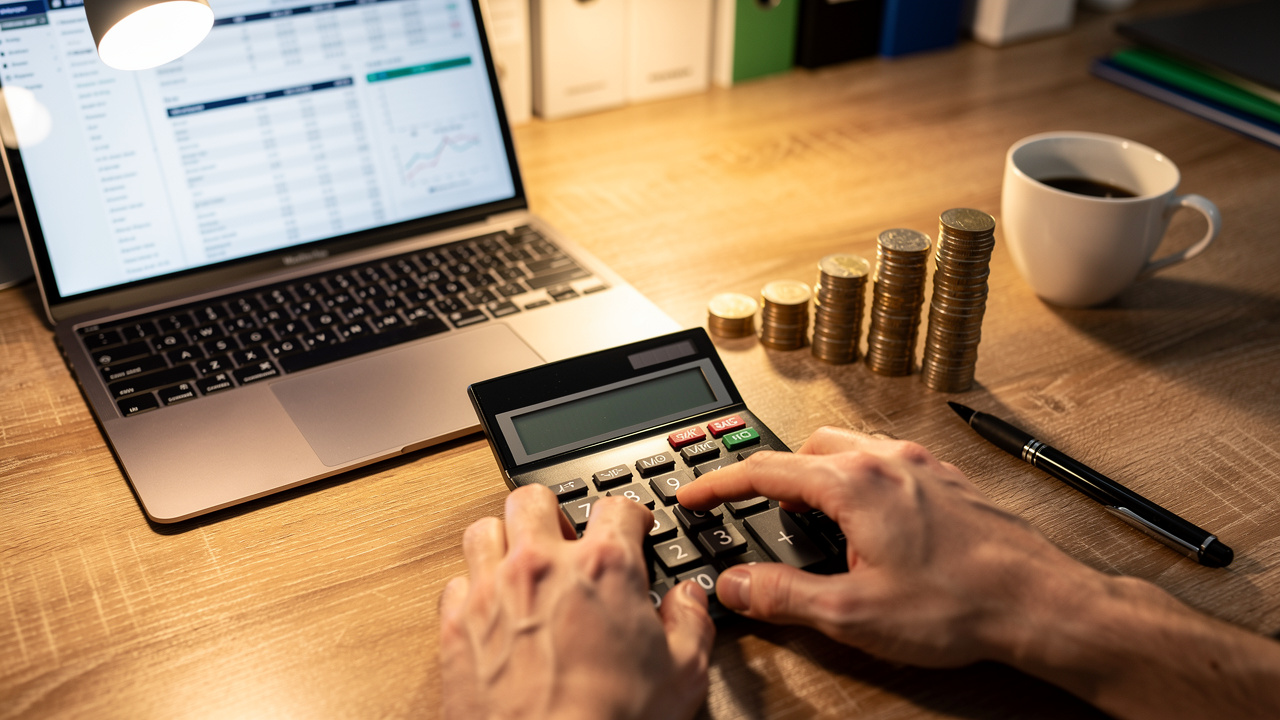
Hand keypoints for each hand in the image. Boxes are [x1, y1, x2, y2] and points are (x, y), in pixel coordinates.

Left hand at [438, 484, 715, 719]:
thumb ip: (690, 624)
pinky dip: (472, 588)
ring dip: (504, 539)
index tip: (632, 528)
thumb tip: (688, 600)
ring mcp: (492, 592)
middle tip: (568, 538)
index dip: (629, 516)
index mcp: (603, 567)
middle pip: (534, 499)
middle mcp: (541, 566)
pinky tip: (491, 607)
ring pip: (484, 529)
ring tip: (522, 561)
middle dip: (554, 513)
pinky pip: (456, 582)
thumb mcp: (682, 674)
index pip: (616, 506)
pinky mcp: (456, 626)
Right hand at [676, 426, 1096, 667]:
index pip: (763, 470)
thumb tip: (736, 584)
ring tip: (810, 520)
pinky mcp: (946, 481)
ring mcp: (920, 467)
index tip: (693, 495)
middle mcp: (886, 463)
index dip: (717, 483)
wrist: (1038, 602)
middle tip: (756, 512)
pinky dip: (857, 480)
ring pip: (848, 449)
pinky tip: (867, 519)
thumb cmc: (960, 603)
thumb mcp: (852, 613)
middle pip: (805, 450)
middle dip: (772, 477)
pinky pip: (885, 461)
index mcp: (854, 486)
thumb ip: (783, 596)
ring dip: (817, 475)